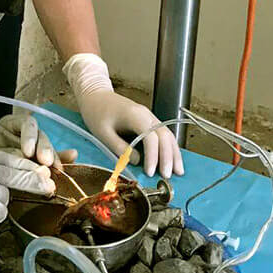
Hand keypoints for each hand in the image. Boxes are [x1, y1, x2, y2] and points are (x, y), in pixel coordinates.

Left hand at [0, 111, 78, 167]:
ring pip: (48, 148)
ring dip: (54, 158)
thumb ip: (7, 154)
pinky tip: (72, 157)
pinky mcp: (40, 162)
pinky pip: (54, 158)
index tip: (27, 152)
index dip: (29, 136)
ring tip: (57, 168)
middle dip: (44, 148)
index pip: (25, 124)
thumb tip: (24, 157)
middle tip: (45, 162)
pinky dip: (62, 159)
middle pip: (40, 136)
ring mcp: (34, 147)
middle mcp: (24, 134)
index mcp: (10, 125)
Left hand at [64, 53, 184, 178]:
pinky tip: (172, 160)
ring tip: (178, 172)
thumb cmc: (96, 113)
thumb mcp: (102, 132)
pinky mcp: (148, 120)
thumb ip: (119, 147)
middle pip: (164, 136)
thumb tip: (136, 162)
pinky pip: (163, 134)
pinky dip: (169, 147)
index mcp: (134, 115)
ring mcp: (149, 116)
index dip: (152, 156)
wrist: (95, 96)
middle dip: (168, 157)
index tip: (149, 172)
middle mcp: (146, 114)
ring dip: (173, 153)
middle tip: (166, 176)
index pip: (151, 137)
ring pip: (168, 135)